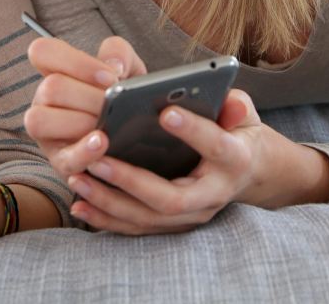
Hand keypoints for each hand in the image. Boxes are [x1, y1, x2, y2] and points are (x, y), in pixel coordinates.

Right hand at [24, 35, 146, 176]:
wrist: (142, 135)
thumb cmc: (124, 95)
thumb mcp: (128, 66)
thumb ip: (119, 52)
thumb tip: (113, 67)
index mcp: (56, 71)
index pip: (41, 51)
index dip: (75, 62)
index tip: (112, 76)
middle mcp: (44, 100)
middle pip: (50, 87)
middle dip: (90, 97)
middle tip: (114, 104)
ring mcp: (47, 133)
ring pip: (39, 120)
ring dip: (79, 122)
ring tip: (107, 125)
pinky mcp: (61, 161)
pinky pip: (63, 158)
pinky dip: (84, 151)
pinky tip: (103, 143)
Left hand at [65, 89, 267, 234]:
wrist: (250, 171)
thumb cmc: (238, 131)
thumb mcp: (243, 113)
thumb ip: (234, 105)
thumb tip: (227, 101)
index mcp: (234, 160)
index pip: (215, 146)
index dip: (193, 130)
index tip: (165, 112)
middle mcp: (213, 195)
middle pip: (171, 198)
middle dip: (131, 180)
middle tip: (97, 159)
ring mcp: (192, 215)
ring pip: (148, 218)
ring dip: (110, 201)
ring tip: (79, 178)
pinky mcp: (174, 224)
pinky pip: (137, 227)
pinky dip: (106, 219)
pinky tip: (80, 204)